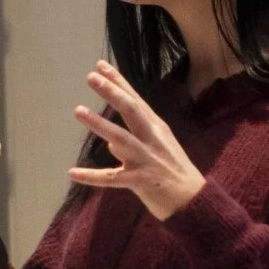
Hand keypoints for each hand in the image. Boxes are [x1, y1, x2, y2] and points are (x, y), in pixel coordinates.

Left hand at [68, 61, 205, 219]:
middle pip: (131, 110)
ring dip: (99, 124)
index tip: (100, 66)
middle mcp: (152, 140)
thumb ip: (135, 141)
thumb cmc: (175, 172)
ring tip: (78, 110)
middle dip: (111, 92)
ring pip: (119, 138)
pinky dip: (91, 176)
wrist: (195, 202)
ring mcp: (146, 160)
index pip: (135, 100)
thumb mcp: (159, 150)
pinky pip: (111, 178)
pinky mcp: (140, 182)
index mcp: (157, 129)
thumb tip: (110, 142)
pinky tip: (73, 173)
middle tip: (92, 77)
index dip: (118, 82)